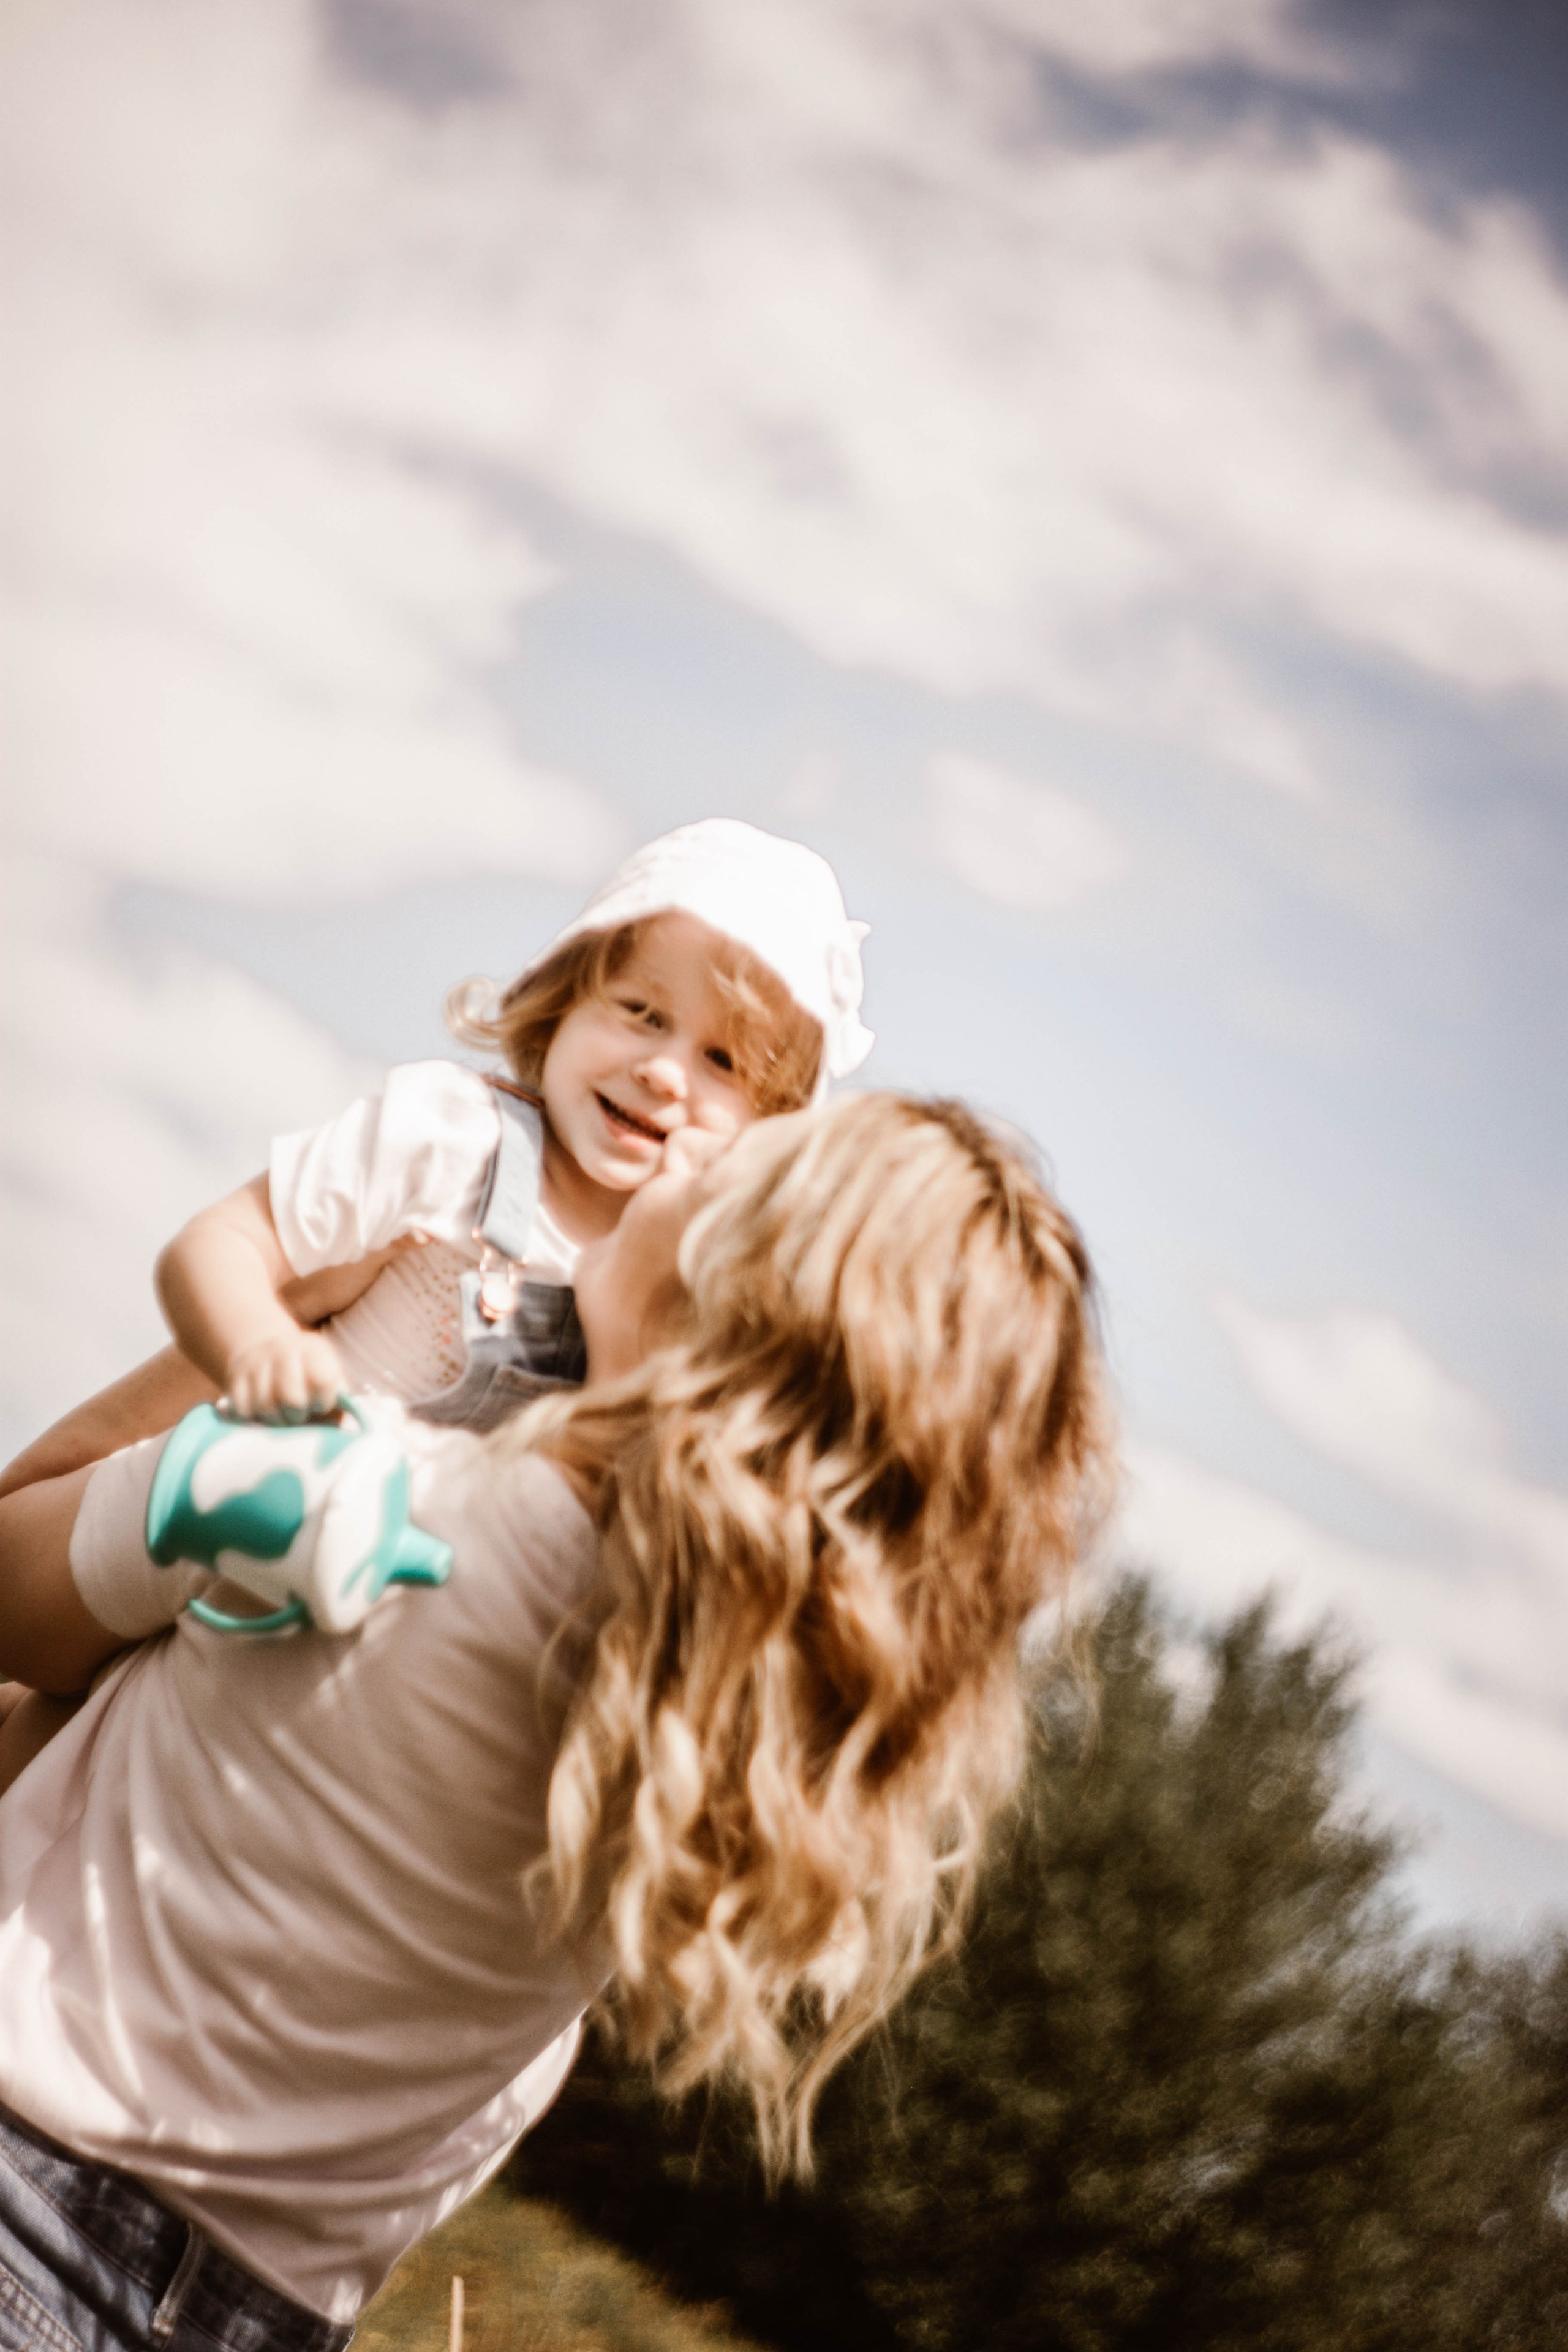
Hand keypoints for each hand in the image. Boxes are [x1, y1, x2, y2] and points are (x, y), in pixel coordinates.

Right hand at [223, 1330, 344, 1422]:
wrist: (264, 1353)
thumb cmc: (308, 1379)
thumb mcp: (330, 1381)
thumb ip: (342, 1404)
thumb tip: (346, 1430)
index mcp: (314, 1350)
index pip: (322, 1380)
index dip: (323, 1402)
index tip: (320, 1405)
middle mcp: (283, 1350)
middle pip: (291, 1398)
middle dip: (297, 1415)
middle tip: (298, 1415)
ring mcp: (255, 1362)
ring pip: (265, 1407)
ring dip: (275, 1421)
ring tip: (281, 1416)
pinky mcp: (233, 1378)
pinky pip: (242, 1411)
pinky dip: (253, 1420)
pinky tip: (262, 1414)